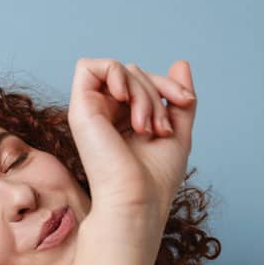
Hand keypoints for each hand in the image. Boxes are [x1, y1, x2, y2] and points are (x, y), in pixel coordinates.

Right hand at [66, 58, 196, 226]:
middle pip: (134, 72)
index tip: (185, 101)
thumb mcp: (177, 131)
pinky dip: (115, 73)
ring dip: (142, 92)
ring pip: (119, 70)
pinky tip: (124, 97)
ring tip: (146, 126)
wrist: (137, 201)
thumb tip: (180, 63)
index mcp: (125, 120)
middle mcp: (106, 114)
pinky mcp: (79, 109)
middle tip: (160, 128)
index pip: (145, 81)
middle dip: (156, 92)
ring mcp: (91, 111)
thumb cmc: (156, 180)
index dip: (168, 85)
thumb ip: (176, 98)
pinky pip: (89, 67)